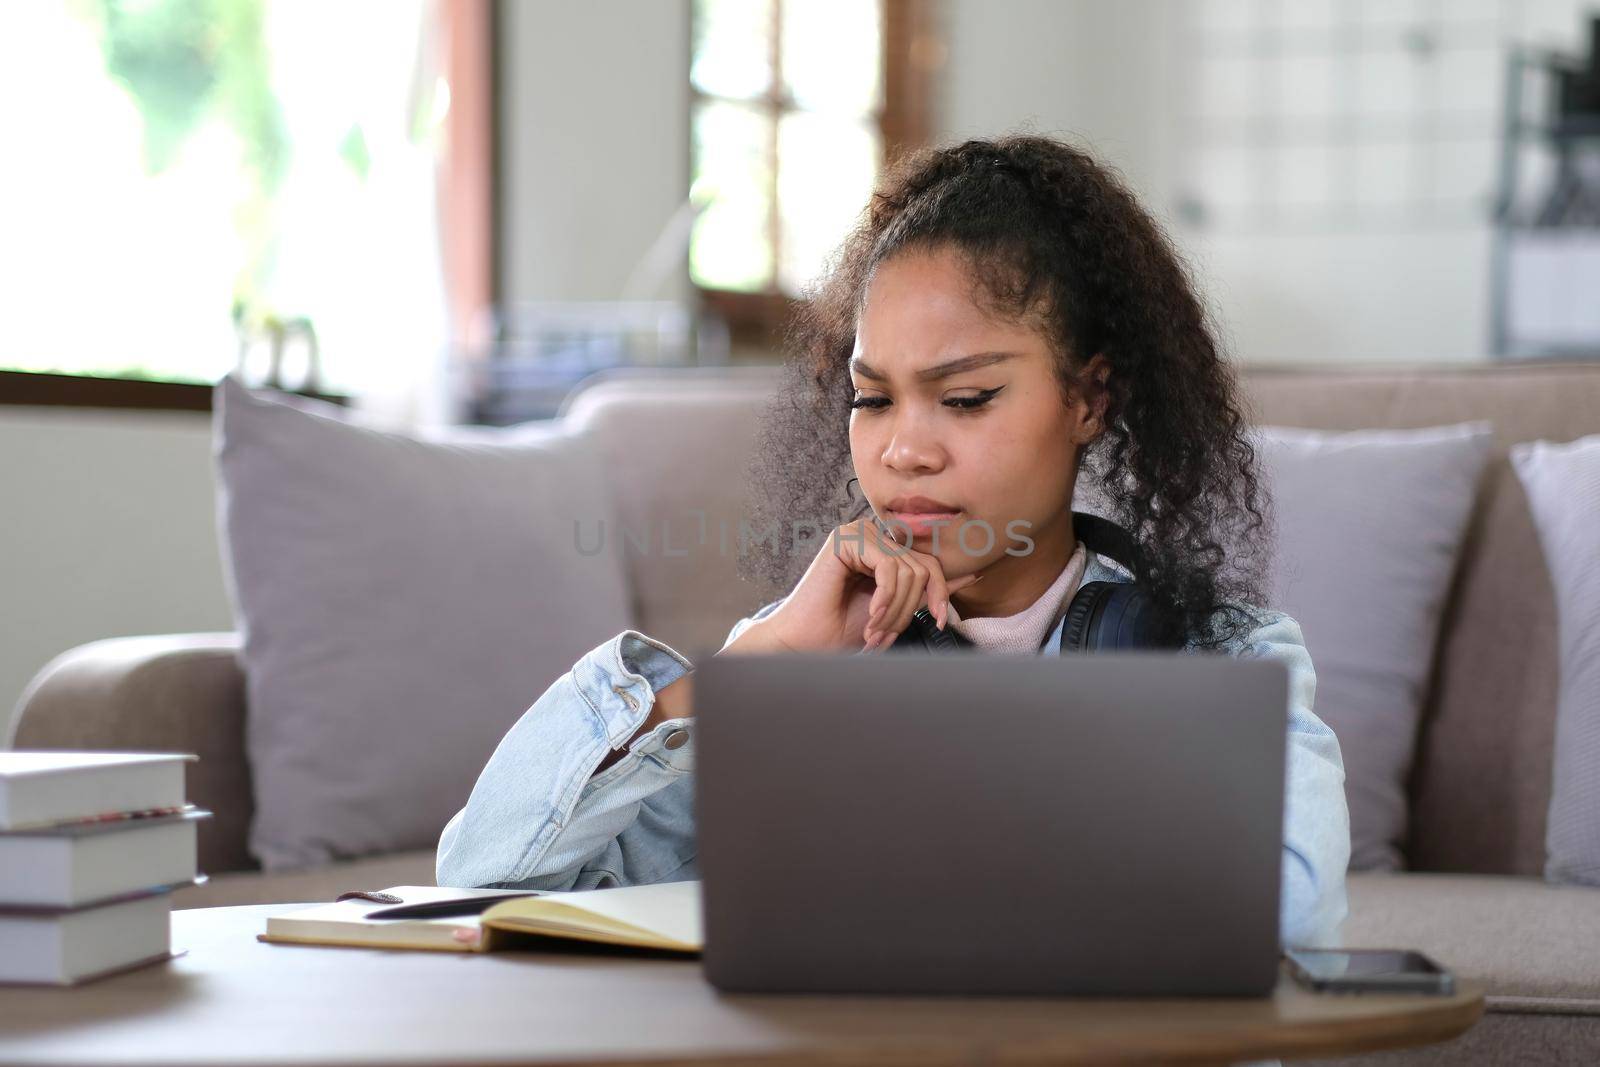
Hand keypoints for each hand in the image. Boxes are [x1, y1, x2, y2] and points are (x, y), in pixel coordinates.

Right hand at [736, 517, 981, 654]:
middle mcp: (873, 535)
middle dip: (909, 610)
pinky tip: (871, 616)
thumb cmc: (845, 629)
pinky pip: (890, 567)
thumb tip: (973, 573)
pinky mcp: (847, 539)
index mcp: (884, 548)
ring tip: (875, 631)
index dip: (940, 594)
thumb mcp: (897, 609)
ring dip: (896, 610)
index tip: (937, 622)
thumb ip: (928, 589)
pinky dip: (886, 598)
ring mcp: (859, 532)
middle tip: (885, 636)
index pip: (930, 564)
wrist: (807, 642)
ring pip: (909, 571)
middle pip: (922, 569)